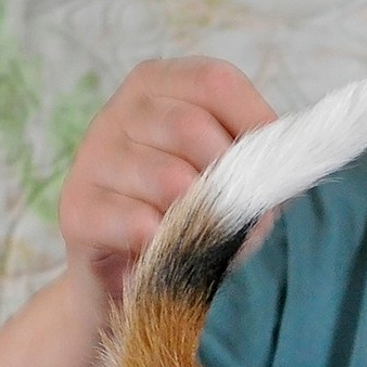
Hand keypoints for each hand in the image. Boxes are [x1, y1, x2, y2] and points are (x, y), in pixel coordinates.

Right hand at [56, 57, 275, 318]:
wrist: (128, 285)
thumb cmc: (189, 217)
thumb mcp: (226, 175)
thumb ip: (254, 158)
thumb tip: (289, 173)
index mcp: (159, 86)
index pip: (215, 81)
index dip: (256, 123)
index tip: (280, 168)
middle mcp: (120, 111)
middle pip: (192, 128)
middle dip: (232, 182)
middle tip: (242, 219)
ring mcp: (92, 157)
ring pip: (169, 180)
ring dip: (202, 220)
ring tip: (205, 241)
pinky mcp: (76, 209)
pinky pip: (138, 223)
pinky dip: (168, 245)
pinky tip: (167, 252)